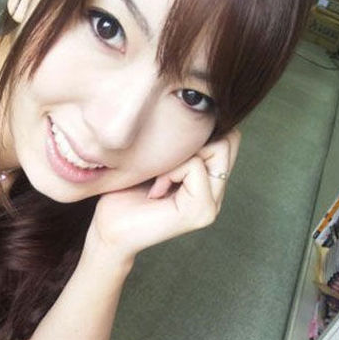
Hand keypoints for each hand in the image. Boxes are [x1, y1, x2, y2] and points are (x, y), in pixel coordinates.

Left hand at [86, 129, 240, 259]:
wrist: (109, 229)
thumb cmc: (124, 193)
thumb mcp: (158, 159)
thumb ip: (182, 145)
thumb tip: (201, 110)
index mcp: (209, 182)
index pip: (229, 136)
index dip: (197, 135)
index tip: (165, 160)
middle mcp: (217, 195)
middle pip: (230, 139)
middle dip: (193, 144)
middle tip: (163, 170)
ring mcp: (212, 206)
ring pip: (216, 149)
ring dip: (180, 158)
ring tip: (158, 181)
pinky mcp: (201, 211)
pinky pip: (195, 167)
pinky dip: (171, 172)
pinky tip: (156, 192)